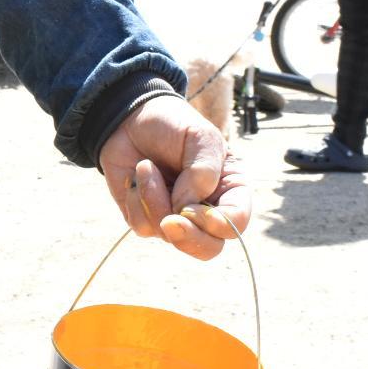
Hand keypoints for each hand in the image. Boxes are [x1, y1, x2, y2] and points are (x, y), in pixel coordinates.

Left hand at [97, 95, 251, 260]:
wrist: (132, 119)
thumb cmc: (174, 126)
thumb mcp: (200, 138)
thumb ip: (202, 173)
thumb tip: (185, 210)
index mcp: (231, 190)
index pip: (235, 223)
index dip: (218, 225)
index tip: (192, 208)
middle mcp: (206, 210)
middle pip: (208, 249)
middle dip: (188, 238)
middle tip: (169, 221)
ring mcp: (176, 217)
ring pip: (169, 236)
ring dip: (152, 200)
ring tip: (146, 166)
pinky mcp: (147, 217)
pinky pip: (142, 225)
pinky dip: (135, 199)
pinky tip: (138, 174)